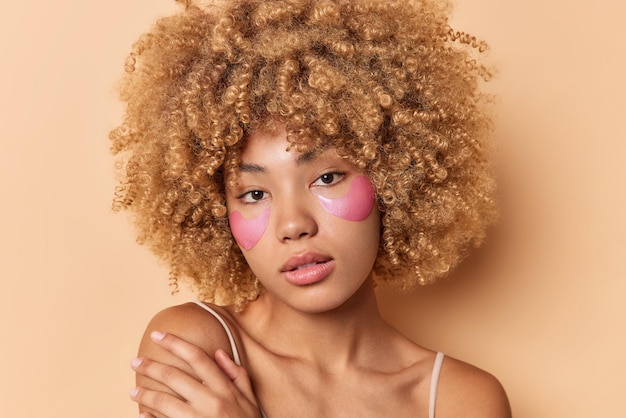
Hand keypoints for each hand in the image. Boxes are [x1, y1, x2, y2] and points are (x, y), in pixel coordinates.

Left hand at [130, 330, 260, 417]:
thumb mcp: (250, 399)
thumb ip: (237, 375)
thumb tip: (219, 353)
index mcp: (225, 389)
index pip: (197, 358)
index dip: (175, 343)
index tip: (158, 335)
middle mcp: (211, 402)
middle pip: (174, 377)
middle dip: (151, 366)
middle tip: (135, 361)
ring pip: (163, 402)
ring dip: (145, 394)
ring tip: (134, 391)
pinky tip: (142, 415)